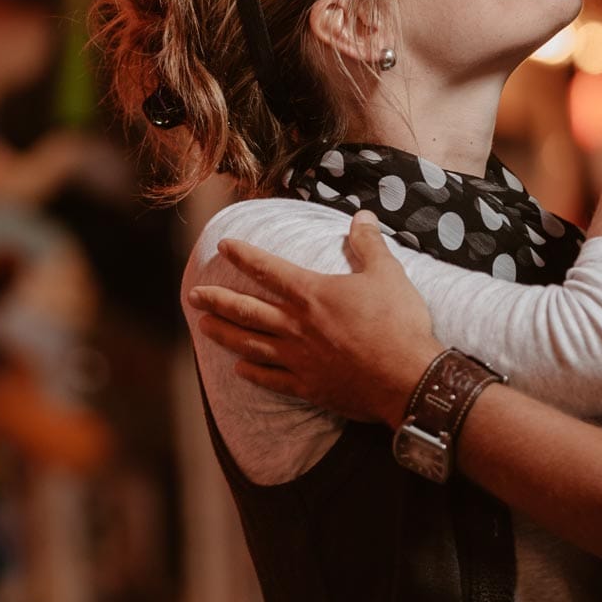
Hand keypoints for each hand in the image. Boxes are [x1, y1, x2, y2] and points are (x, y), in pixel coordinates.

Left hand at [190, 211, 443, 425]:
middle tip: (194, 296)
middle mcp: (297, 326)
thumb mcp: (388, 274)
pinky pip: (271, 379)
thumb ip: (369, 244)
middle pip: (247, 310)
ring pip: (251, 345)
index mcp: (312, 294)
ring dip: (225, 334)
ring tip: (204, 327)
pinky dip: (253, 373)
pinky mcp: (308, 386)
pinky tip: (239, 370)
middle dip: (218, 300)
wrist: (407, 379)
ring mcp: (299, 359)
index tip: (223, 245)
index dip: (244, 255)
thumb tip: (361, 216)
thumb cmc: (398, 324)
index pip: (269, 269)